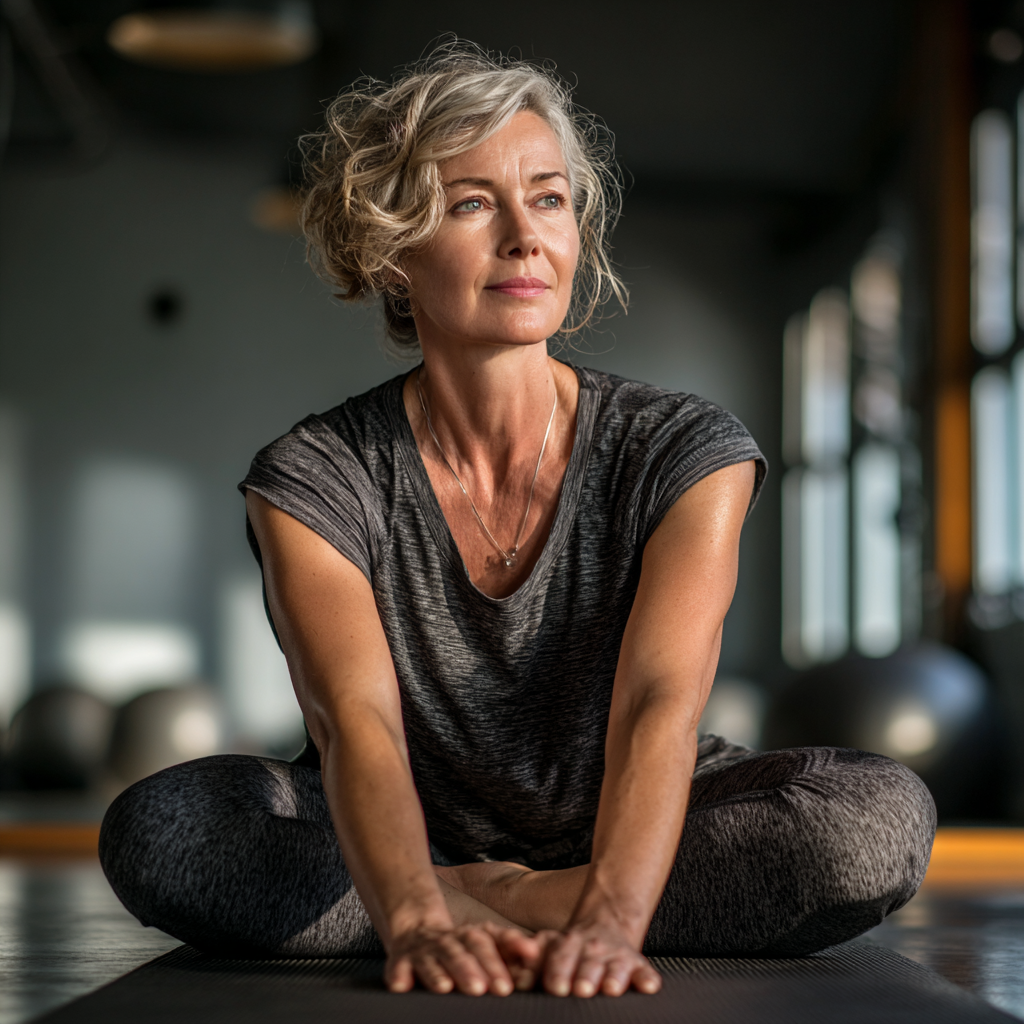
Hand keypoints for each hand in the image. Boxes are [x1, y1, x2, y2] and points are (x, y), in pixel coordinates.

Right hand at [385, 921, 537, 995]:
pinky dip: (399, 975)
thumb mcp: (487, 941)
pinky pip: (398, 966)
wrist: (418, 931)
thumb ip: (511, 946)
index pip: (487, 945)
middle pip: (460, 951)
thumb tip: (536, 952)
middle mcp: (449, 941)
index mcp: (472, 936)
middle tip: (481, 989)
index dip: (496, 963)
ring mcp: (423, 950)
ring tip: (444, 987)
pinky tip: (402, 986)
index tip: (507, 987)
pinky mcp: (400, 961)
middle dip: (469, 969)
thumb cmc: (462, 946)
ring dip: (437, 972)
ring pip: (432, 959)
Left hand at [532, 921, 661, 997]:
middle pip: (588, 962)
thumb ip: (531, 958)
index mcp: (567, 944)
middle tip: (581, 989)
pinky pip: (644, 970)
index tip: (556, 987)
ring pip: (615, 966)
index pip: (560, 956)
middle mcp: (593, 948)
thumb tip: (515, 975)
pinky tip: (649, 986)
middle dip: (585, 975)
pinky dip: (646, 978)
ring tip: (610, 988)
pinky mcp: (637, 964)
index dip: (558, 970)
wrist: (606, 924)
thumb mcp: (550, 946)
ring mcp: (616, 955)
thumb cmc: (572, 948)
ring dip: (613, 976)